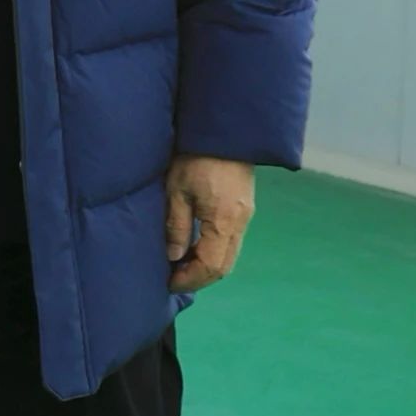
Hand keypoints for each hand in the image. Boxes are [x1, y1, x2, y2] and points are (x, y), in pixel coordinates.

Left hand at [166, 155, 256, 290]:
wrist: (224, 133)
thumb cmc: (195, 158)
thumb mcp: (177, 191)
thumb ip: (177, 226)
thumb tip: (173, 257)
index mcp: (223, 221)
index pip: (211, 266)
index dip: (190, 279)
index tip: (169, 282)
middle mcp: (240, 223)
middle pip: (224, 266)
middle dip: (199, 278)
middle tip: (174, 279)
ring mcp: (246, 217)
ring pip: (229, 257)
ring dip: (206, 267)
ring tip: (181, 266)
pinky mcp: (244, 210)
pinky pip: (231, 243)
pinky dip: (213, 253)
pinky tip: (194, 249)